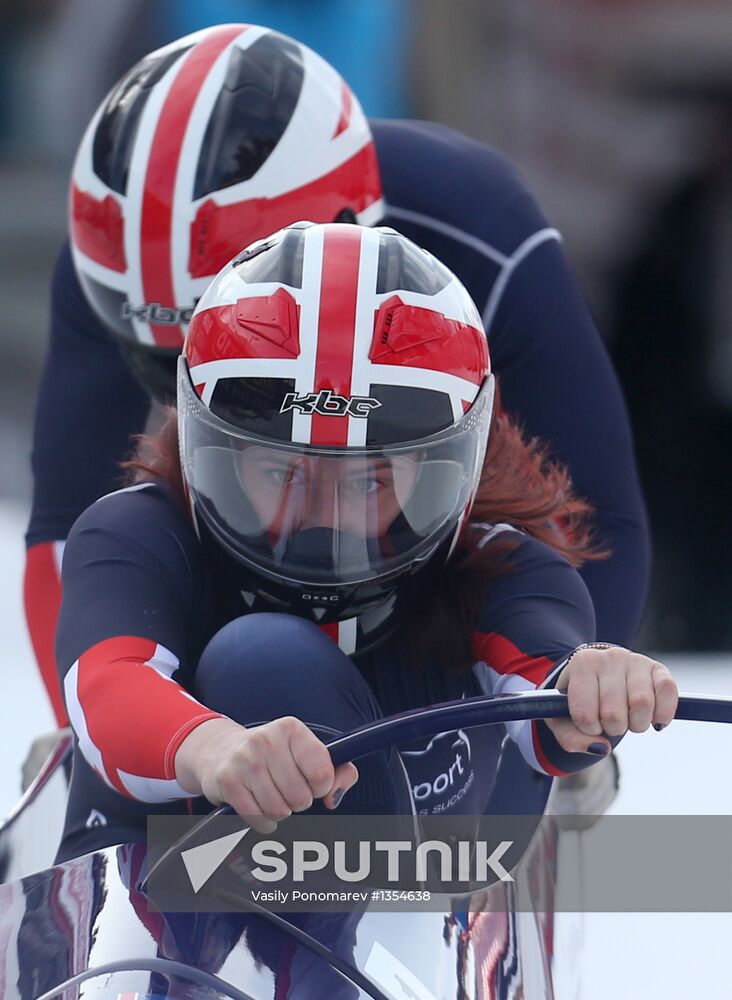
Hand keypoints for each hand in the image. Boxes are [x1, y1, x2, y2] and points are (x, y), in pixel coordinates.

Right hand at [174, 716, 357, 831]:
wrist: (223, 751)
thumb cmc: (275, 756)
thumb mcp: (308, 753)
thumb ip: (339, 772)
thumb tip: (334, 797)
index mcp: (292, 729)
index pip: (321, 772)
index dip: (322, 786)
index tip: (314, 783)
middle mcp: (267, 740)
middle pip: (300, 797)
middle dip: (299, 801)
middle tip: (289, 790)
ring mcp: (245, 760)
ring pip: (279, 810)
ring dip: (280, 811)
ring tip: (274, 796)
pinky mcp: (228, 781)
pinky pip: (257, 818)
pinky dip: (263, 821)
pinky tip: (260, 806)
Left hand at [546, 645, 677, 754]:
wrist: (598, 676)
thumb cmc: (577, 700)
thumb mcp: (561, 719)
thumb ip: (570, 739)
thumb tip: (602, 747)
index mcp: (581, 665)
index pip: (585, 714)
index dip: (589, 729)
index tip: (588, 721)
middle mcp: (609, 657)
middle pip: (614, 713)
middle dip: (612, 728)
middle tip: (609, 720)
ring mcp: (635, 660)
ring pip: (642, 704)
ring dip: (637, 724)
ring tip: (628, 717)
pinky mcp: (658, 668)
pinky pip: (668, 691)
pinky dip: (662, 713)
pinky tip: (652, 717)